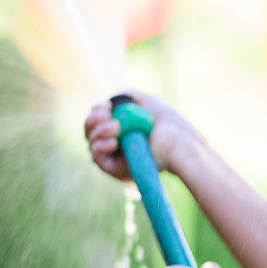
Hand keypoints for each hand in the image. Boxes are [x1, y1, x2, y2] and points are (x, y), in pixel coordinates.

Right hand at [84, 91, 204, 178]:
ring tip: (116, 127)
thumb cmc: (167, 122)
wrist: (177, 141)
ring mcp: (116, 156)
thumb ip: (126, 97)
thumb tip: (110, 101)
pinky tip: (112, 142)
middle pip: (89, 131)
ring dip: (98, 131)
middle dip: (93, 120)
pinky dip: (99, 147)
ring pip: (91, 143)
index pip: (97, 120)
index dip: (96, 112)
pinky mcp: (117, 170)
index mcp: (121, 127)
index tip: (107, 106)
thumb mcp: (145, 102)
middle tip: (106, 115)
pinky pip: (96, 158)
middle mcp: (116, 142)